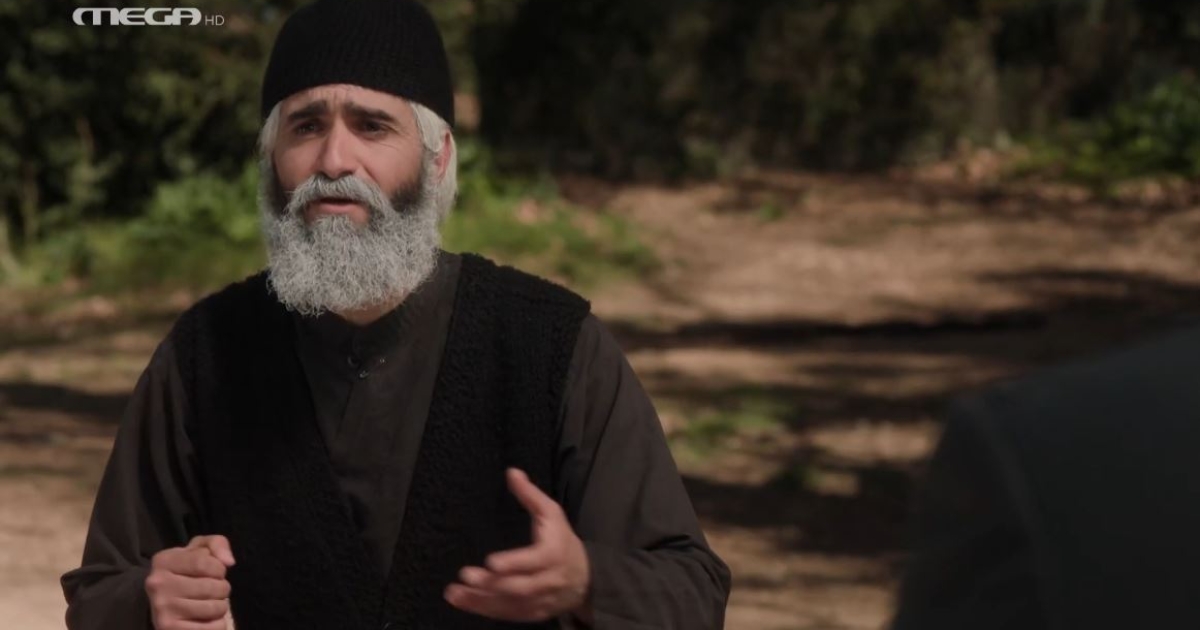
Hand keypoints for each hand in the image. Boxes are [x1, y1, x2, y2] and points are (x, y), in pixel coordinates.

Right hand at [145, 534, 235, 629]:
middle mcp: (158, 585)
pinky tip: (206, 619)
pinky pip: (213, 628)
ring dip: (221, 606)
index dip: (218, 568)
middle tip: (212, 590)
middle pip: (213, 587)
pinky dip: (217, 624)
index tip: (214, 572)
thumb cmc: (186, 572)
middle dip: (222, 588)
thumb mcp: (199, 550)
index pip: (205, 562)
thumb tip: (229, 561)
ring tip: (209, 603)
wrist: (161, 602)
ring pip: (216, 608)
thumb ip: (217, 544)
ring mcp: (163, 610)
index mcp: (164, 561)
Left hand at [445, 468, 591, 623]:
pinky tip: (463, 602)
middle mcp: (547, 580)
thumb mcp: (552, 513)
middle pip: (519, 586)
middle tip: (466, 576)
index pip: (533, 561)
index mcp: (552, 554)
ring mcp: (540, 600)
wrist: (585, 578)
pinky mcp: (532, 613)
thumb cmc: (562, 540)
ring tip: (454, 593)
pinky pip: (507, 614)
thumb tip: (512, 472)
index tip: (490, 562)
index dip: (513, 563)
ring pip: (509, 604)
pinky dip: (484, 610)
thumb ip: (530, 495)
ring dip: (480, 600)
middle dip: (491, 584)